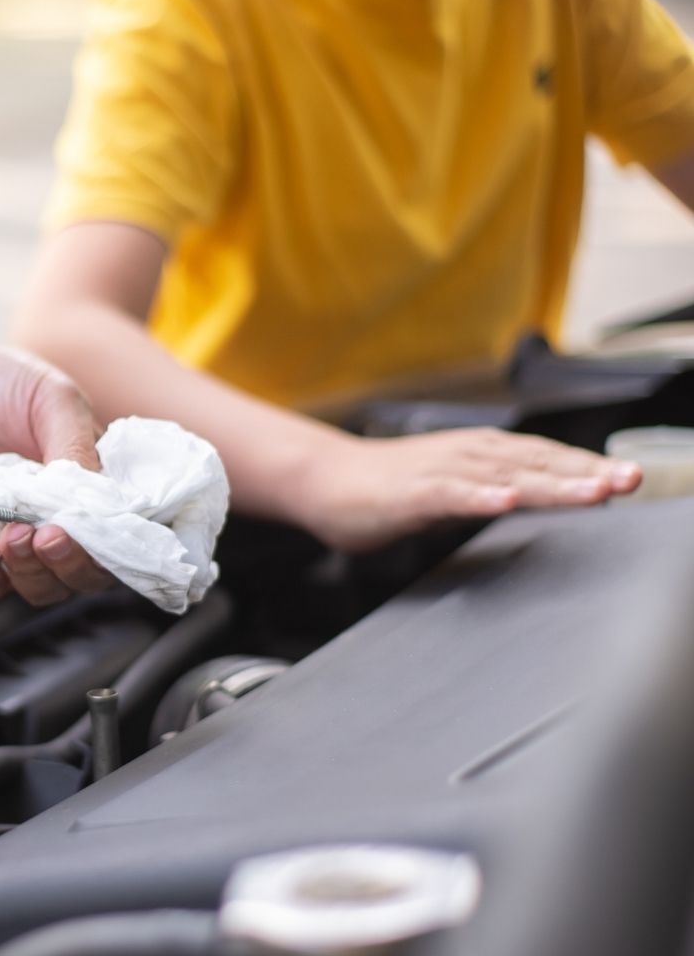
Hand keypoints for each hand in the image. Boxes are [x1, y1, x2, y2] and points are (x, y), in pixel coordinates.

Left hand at [0, 324, 116, 604]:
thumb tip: (99, 501)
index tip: (87, 531)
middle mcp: (55, 517)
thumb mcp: (52, 400)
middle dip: (69, 566)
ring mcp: (11, 534)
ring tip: (11, 537)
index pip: (117, 537)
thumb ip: (77, 449)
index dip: (109, 547)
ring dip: (30, 573)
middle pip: (81, 572)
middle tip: (46, 537)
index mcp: (89, 486)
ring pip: (38, 586)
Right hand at [294, 428, 642, 551]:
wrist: (325, 480)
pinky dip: (481, 496)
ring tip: (592, 492)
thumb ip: (494, 492)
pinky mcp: (413, 492)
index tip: (630, 479)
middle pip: (539, 464)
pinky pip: (453, 494)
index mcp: (484, 454)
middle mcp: (471, 455)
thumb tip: (535, 499)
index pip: (549, 459)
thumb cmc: (387, 487)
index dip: (590, 467)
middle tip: (629, 480)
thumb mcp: (454, 489)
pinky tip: (505, 501)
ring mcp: (443, 472)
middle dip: (588, 473)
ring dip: (552, 484)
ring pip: (507, 476)